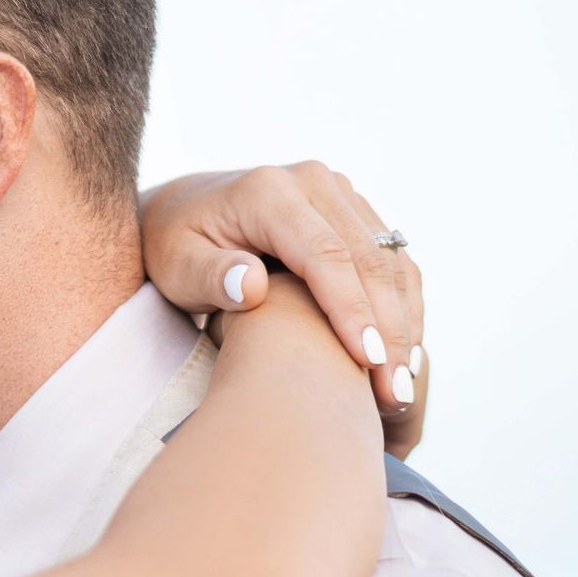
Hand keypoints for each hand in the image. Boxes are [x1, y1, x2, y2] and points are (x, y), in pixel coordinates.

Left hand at [139, 163, 427, 457]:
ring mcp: (339, 193)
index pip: (325, 255)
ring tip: (402, 387)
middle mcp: (313, 182)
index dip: (351, 309)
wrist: (183, 211)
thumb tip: (253, 286)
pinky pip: (392, 259)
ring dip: (404, 323)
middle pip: (368, 258)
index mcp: (269, 191)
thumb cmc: (174, 247)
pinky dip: (402, 306)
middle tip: (394, 394)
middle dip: (388, 328)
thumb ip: (211, 276)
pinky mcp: (353, 210)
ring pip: (390, 260)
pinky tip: (402, 356)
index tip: (367, 361)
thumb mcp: (178, 266)